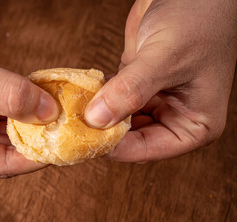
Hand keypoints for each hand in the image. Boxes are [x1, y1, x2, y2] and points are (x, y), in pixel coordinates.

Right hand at [0, 0, 58, 178]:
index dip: (35, 156)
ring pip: (9, 133)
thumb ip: (10, 95)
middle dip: (36, 137)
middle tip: (67, 125)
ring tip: (58, 109)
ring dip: (33, 120)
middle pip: (7, 152)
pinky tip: (40, 97)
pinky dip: (24, 106)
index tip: (64, 144)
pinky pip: (5, 114)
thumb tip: (50, 113)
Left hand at [85, 0, 236, 161]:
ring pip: (119, 121)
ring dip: (98, 117)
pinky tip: (81, 97)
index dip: (117, 148)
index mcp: (194, 124)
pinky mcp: (136, 86)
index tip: (87, 140)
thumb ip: (131, 90)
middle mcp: (174, 117)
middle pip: (131, 139)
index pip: (149, 149)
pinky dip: (98, 99)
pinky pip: (113, 100)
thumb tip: (97, 119)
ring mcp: (153, 101)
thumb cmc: (198, 20)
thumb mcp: (166, 58)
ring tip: (74, 115)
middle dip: (104, 134)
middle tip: (75, 130)